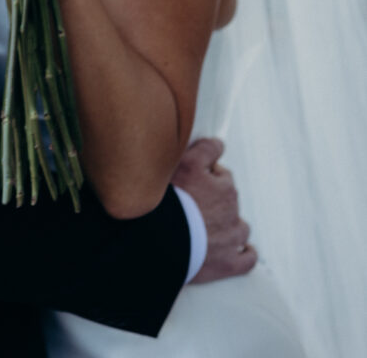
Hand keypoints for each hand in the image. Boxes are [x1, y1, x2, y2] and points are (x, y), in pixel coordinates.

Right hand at [172, 138, 256, 283]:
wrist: (160, 240)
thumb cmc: (170, 201)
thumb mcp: (185, 162)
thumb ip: (205, 149)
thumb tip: (219, 144)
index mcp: (223, 187)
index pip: (221, 173)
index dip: (206, 173)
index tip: (195, 178)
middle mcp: (230, 211)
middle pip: (229, 199)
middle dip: (215, 198)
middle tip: (193, 201)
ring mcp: (231, 239)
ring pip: (240, 227)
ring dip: (229, 225)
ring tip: (209, 226)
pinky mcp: (227, 264)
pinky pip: (247, 259)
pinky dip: (245, 254)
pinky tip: (240, 251)